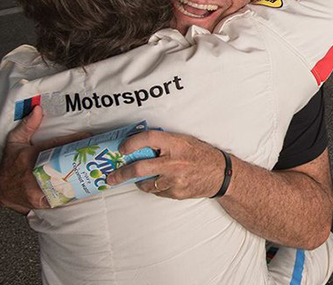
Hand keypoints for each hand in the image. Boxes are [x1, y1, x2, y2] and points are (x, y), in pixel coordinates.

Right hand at [0, 106, 89, 213]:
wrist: (0, 188)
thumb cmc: (10, 162)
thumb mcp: (14, 141)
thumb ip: (27, 125)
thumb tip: (38, 109)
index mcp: (29, 156)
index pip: (54, 146)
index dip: (72, 141)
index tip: (87, 136)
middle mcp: (32, 173)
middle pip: (62, 165)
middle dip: (79, 159)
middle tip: (95, 153)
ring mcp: (36, 189)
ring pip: (62, 183)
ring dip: (79, 177)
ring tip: (94, 169)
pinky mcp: (40, 201)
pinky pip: (59, 197)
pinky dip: (71, 193)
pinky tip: (85, 187)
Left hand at [106, 131, 224, 199]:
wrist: (220, 174)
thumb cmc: (201, 154)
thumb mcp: (184, 141)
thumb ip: (164, 142)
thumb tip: (139, 144)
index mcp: (176, 144)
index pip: (148, 139)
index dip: (132, 143)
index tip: (122, 148)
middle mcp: (174, 162)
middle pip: (140, 168)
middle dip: (121, 174)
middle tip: (111, 177)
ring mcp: (174, 179)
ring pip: (147, 183)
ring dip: (140, 182)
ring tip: (139, 179)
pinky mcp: (176, 193)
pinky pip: (157, 191)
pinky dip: (156, 187)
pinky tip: (162, 182)